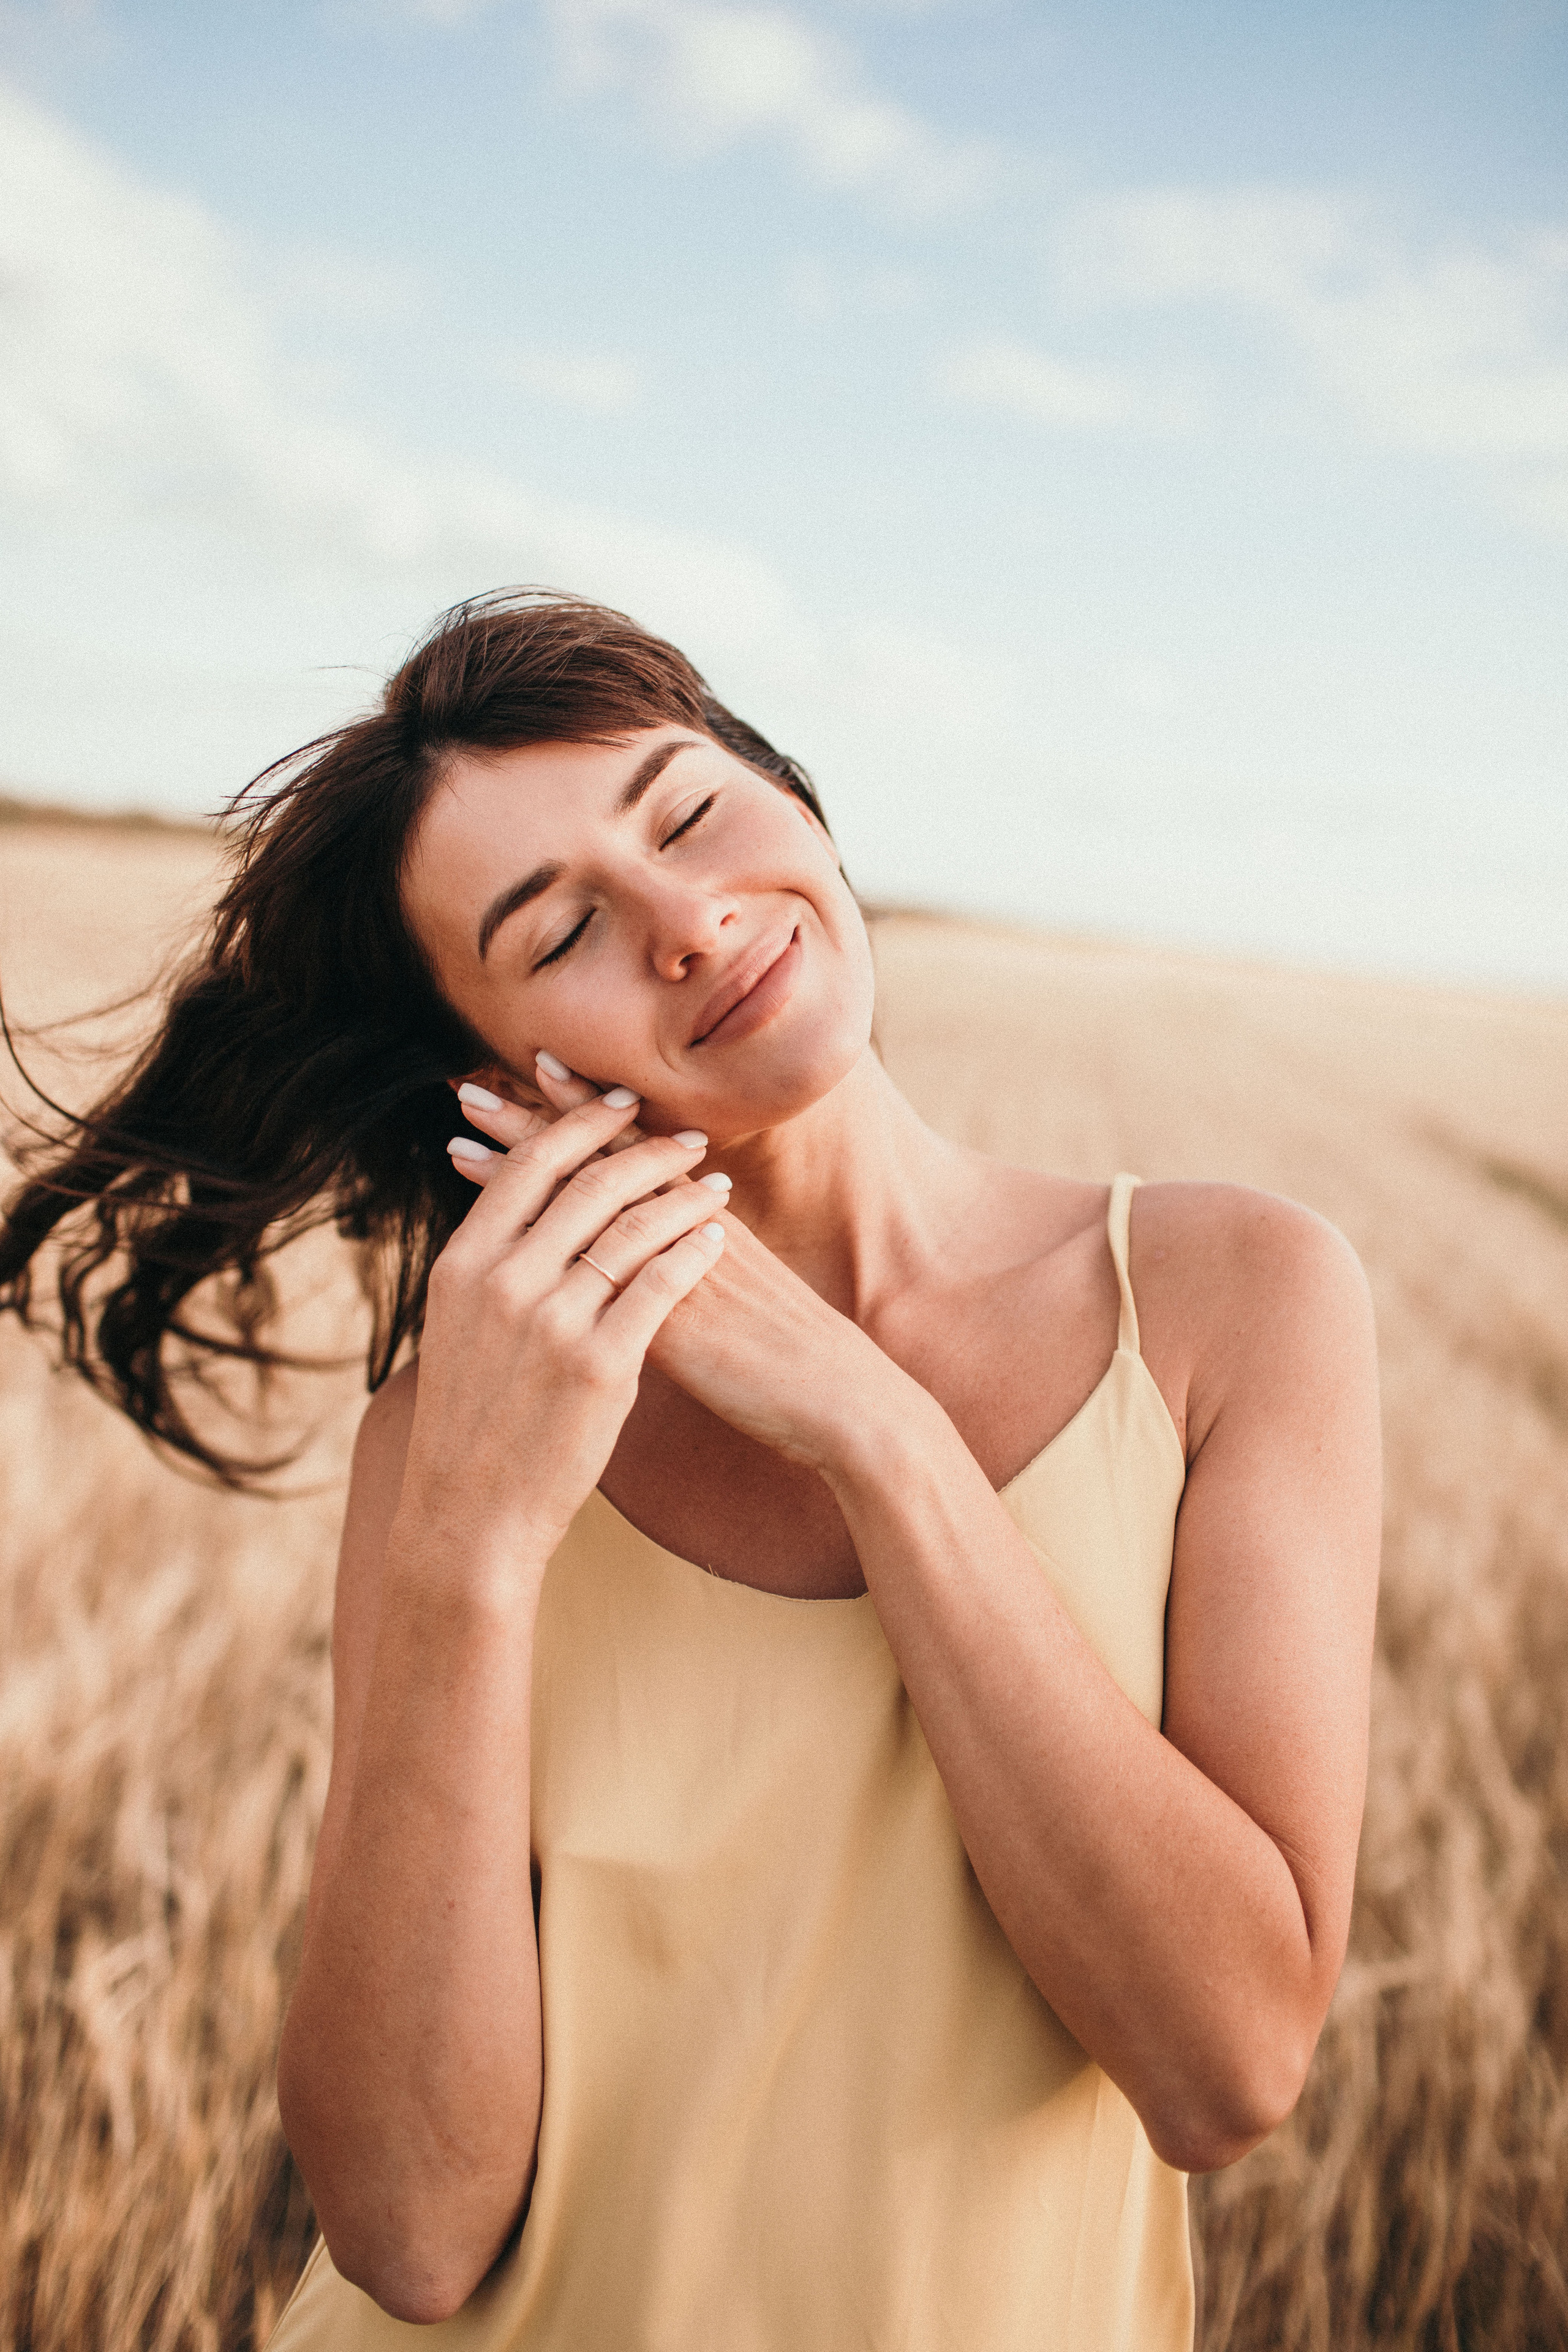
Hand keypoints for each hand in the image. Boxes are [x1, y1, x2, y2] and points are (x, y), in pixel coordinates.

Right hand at [402, 1085, 725, 1568]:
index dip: (578, 1127)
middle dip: (644, 1150)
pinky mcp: (598, 1364)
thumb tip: (514, 1201)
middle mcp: (503, 1282)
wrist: (471, 1511)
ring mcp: (551, 1321)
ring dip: (680, 1197)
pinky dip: (691, 1252)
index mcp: (463, 1264)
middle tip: (686, 1138)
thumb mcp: (458, 1326)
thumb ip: (490, 1263)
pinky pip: (659, 1286)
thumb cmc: (471, 1420)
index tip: (619, 1104)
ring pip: (631, 1230)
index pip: (530, 1168)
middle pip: (587, 1186)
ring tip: (713, 1182)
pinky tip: (716, 1238)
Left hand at [451, 1055, 912, 1477]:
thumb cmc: (787, 1358)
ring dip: (523, 1163)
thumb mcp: (730, 1294)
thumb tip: (642, 1259)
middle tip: (468, 1089)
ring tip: (463, 1131)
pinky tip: (502, 1229)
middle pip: (597, 1157)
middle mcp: (681, 1226)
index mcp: (696, 1219)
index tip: (526, 1074)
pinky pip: (597, 1258)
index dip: (574, 1114)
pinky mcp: (670, 1309)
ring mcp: (672, 1262)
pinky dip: (547, 1235)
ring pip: (589, 1195)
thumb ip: (685, 1266)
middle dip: (532, 1122)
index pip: (624, 1151)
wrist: (839, 1400)